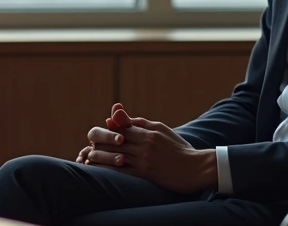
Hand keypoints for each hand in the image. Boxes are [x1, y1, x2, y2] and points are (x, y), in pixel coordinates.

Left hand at [83, 103, 216, 194]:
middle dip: (101, 142)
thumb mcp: (161, 130)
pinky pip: (122, 170)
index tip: (99, 134)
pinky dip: (109, 168)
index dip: (108, 130)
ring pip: (116, 154)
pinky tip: (100, 169)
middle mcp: (146, 143)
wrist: (197, 168)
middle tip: (90, 145)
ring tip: (90, 156)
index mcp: (150, 131)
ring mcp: (145, 158)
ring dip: (101, 155)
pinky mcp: (146, 173)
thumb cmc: (179, 149)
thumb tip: (118, 115)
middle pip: (116, 140)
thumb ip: (140, 123)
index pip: (122, 127)